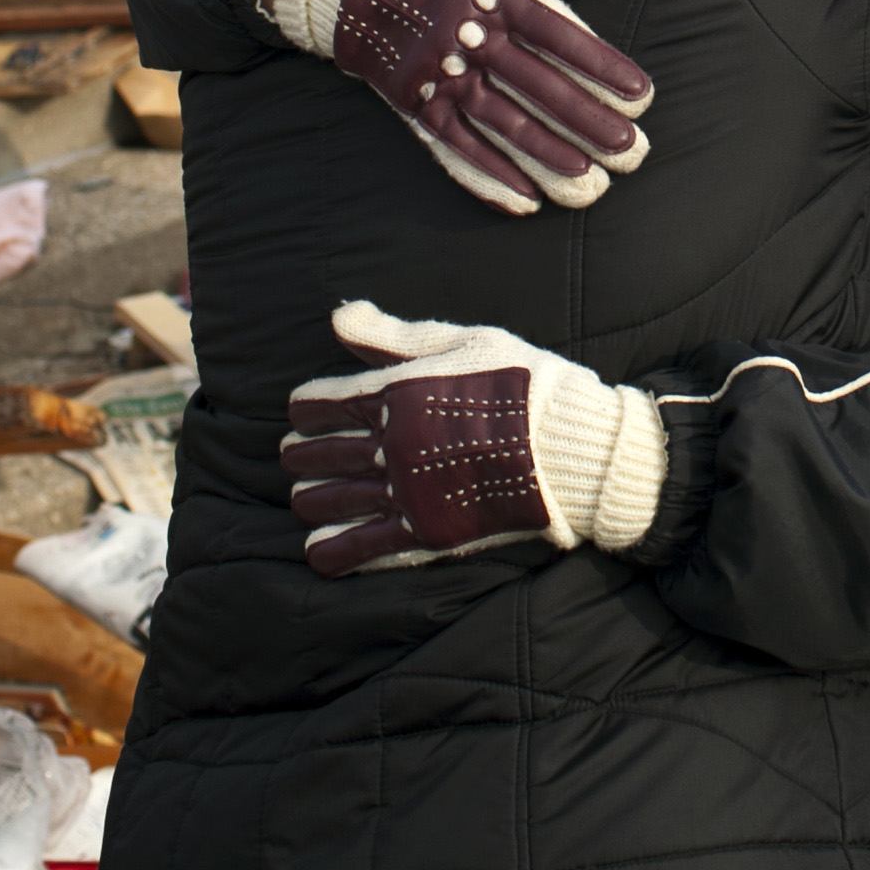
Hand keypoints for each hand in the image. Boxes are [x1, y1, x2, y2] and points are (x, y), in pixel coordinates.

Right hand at [255, 0, 655, 214]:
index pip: (557, 33)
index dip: (600, 65)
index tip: (642, 95)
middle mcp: (466, 34)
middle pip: (537, 84)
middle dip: (587, 121)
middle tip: (632, 151)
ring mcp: (437, 74)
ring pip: (500, 121)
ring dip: (546, 154)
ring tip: (590, 181)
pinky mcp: (412, 104)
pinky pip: (453, 147)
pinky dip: (488, 176)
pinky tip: (526, 200)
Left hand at [282, 302, 667, 577]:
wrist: (575, 447)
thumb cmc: (524, 383)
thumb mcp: (464, 341)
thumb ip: (394, 336)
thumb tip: (337, 317)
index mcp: (396, 394)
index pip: (320, 405)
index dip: (305, 409)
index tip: (303, 412)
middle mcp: (390, 446)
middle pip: (317, 454)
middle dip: (300, 454)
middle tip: (295, 455)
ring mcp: (406, 494)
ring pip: (329, 502)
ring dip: (310, 498)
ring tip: (306, 497)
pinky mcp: (426, 535)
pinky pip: (362, 549)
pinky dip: (333, 552)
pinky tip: (318, 550)